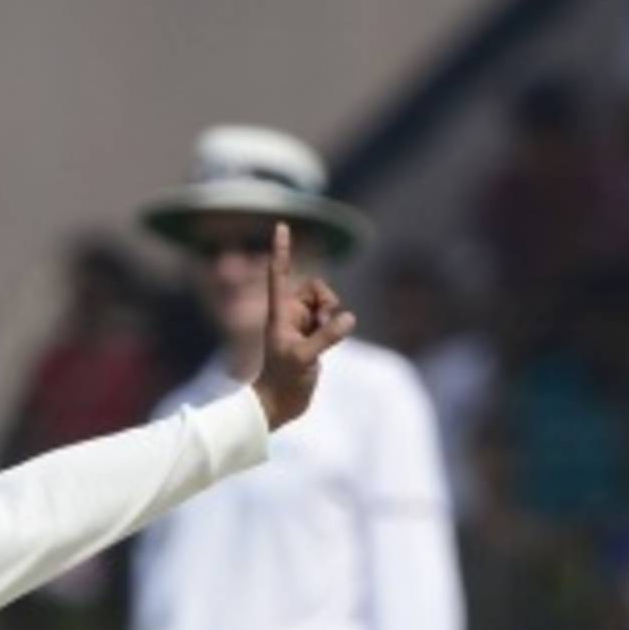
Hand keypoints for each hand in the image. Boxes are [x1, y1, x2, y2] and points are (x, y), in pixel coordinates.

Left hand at [253, 224, 355, 429]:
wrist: (280, 404)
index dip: (282, 251)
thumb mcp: (303, 358)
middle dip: (326, 300)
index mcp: (279, 314)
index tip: (281, 225)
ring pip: (327, 304)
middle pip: (316, 288)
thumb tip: (348, 318)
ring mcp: (303, 326)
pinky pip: (333, 322)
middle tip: (322, 323)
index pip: (280, 275)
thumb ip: (326, 336)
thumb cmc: (282, 381)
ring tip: (321, 342)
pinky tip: (325, 350)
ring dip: (332, 317)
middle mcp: (290, 315)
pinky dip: (335, 330)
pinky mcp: (315, 338)